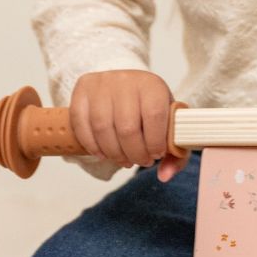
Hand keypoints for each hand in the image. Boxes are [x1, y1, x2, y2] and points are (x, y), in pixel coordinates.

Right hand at [70, 69, 188, 182]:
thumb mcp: (169, 125)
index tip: (156, 154)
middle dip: (134, 153)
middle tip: (139, 161)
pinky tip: (103, 153)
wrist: (127, 87)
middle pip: (127, 128)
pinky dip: (91, 145)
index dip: (155, 142)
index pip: (154, 116)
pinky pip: (81, 124)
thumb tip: (164, 176)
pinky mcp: (83, 89)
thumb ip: (175, 154)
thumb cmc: (150, 108)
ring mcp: (101, 83)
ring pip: (102, 128)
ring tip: (123, 159)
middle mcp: (126, 80)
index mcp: (152, 85)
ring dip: (114, 153)